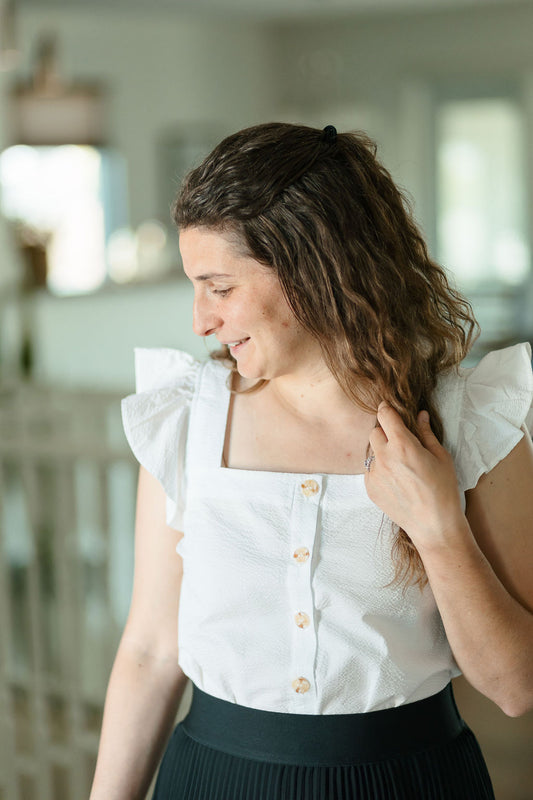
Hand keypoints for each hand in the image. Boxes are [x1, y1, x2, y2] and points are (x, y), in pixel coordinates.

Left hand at [364, 401, 465, 550]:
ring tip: (400, 466)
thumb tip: (420, 415)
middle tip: (400, 442)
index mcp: (402, 445)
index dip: (387, 410)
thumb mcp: (441, 457)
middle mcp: (384, 457)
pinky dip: (379, 470)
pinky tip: (396, 480)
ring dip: (382, 452)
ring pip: (371, 453)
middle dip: (385, 433)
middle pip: (374, 432)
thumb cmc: (443, 490)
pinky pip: (370, 470)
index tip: (389, 409)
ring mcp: (374, 474)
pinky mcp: (369, 488)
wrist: (433, 525)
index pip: (385, 415)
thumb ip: (426, 433)